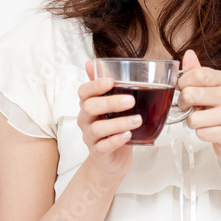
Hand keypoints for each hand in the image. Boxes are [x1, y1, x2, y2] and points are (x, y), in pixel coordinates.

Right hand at [77, 60, 139, 184]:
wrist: (112, 158)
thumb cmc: (113, 127)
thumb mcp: (110, 105)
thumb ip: (105, 85)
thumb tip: (95, 62)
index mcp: (88, 105)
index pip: (84, 92)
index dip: (95, 85)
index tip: (111, 81)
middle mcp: (85, 120)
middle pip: (89, 108)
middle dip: (110, 102)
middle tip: (131, 101)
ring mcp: (90, 137)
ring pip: (97, 128)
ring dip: (118, 123)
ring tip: (137, 120)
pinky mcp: (98, 152)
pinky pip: (102, 147)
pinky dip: (115, 141)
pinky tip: (128, 136)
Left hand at [178, 50, 220, 166]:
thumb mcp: (211, 89)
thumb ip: (198, 72)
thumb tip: (189, 54)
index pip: (196, 74)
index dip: (182, 83)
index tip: (183, 89)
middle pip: (190, 95)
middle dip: (183, 104)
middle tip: (190, 107)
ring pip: (192, 118)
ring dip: (192, 122)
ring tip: (203, 120)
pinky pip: (201, 133)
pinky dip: (201, 134)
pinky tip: (211, 130)